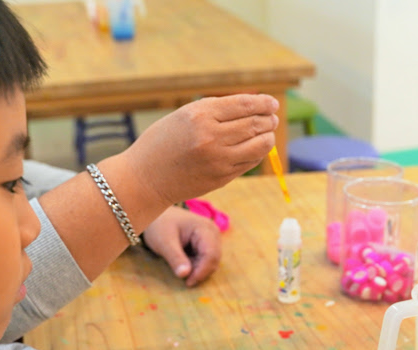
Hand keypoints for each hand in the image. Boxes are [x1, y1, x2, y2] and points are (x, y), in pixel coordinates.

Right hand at [121, 94, 278, 206]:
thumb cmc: (163, 143)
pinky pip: (250, 162)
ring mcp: (218, 160)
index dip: (263, 102)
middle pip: (254, 124)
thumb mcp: (184, 116)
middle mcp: (211, 137)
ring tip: (268, 132)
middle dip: (268, 119)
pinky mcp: (222, 178)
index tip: (272, 103)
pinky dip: (258, 153)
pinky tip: (257, 148)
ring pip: (259, 145)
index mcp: (199, 115)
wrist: (145, 179)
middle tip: (272, 117)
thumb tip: (251, 107)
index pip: (243, 104)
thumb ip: (215, 111)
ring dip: (268, 137)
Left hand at [141, 206, 220, 286]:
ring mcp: (211, 239)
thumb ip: (175, 258)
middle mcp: (213, 233)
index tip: (188, 282)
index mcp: (205, 228)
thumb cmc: (159, 225)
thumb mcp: (164, 242)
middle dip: (200, 271)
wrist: (156, 216)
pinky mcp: (207, 244)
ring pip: (211, 262)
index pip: (211, 255)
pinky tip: (183, 263)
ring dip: (198, 270)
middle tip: (183, 279)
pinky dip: (196, 266)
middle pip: (214, 260)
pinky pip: (206, 261)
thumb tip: (185, 275)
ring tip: (180, 267)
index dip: (202, 271)